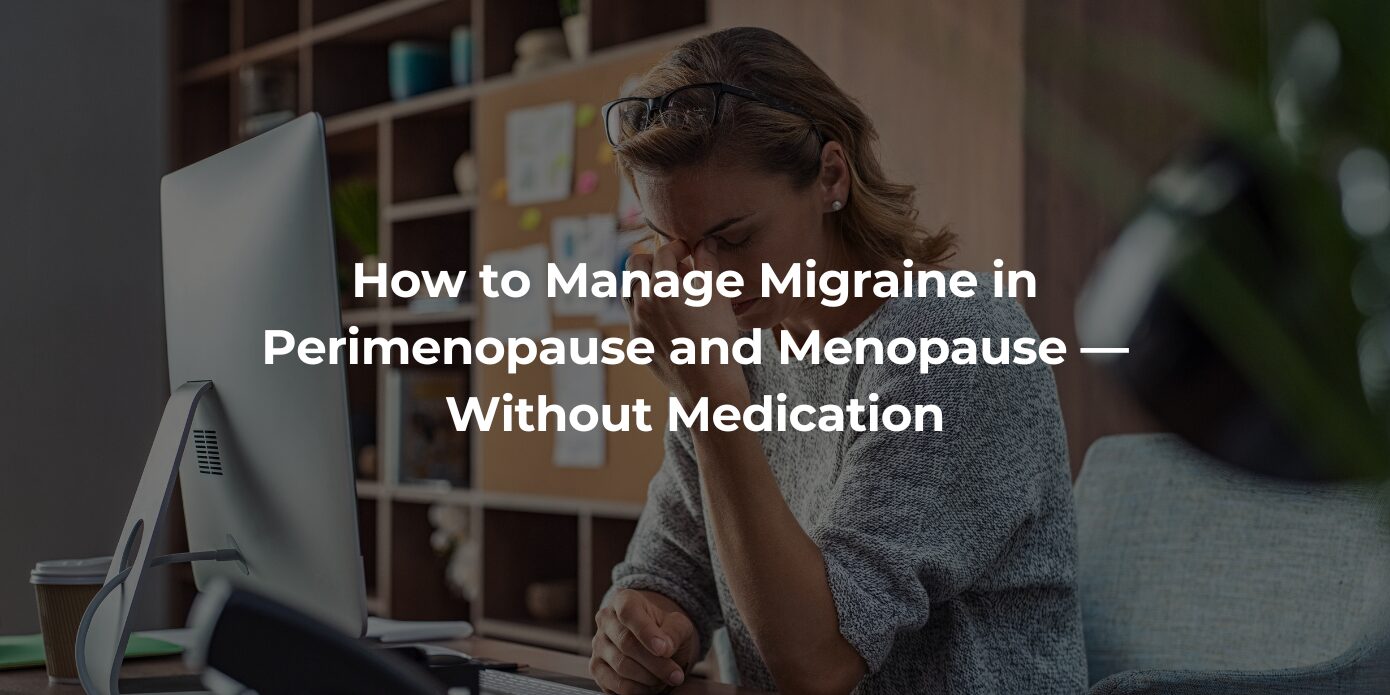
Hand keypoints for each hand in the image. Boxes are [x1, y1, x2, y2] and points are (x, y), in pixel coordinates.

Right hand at [590, 589, 699, 693]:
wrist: (654, 642)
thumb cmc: (665, 630)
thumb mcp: (678, 624)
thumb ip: (674, 632)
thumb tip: (664, 648)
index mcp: (624, 600)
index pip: (629, 612)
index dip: (646, 632)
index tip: (664, 650)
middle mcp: (605, 620)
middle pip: (626, 643)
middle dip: (656, 663)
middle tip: (676, 675)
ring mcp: (598, 645)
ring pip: (621, 666)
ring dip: (649, 678)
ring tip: (666, 678)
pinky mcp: (596, 668)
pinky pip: (616, 685)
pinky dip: (638, 690)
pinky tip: (652, 686)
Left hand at [625, 239, 747, 407]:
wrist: (707, 383)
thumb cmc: (716, 336)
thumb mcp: (717, 294)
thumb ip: (708, 262)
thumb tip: (705, 241)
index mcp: (662, 287)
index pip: (663, 252)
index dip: (678, 247)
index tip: (689, 251)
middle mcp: (642, 302)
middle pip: (635, 264)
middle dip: (654, 260)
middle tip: (677, 269)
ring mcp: (635, 323)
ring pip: (630, 289)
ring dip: (646, 283)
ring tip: (669, 290)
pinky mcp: (636, 341)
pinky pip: (634, 315)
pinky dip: (647, 307)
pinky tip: (668, 316)